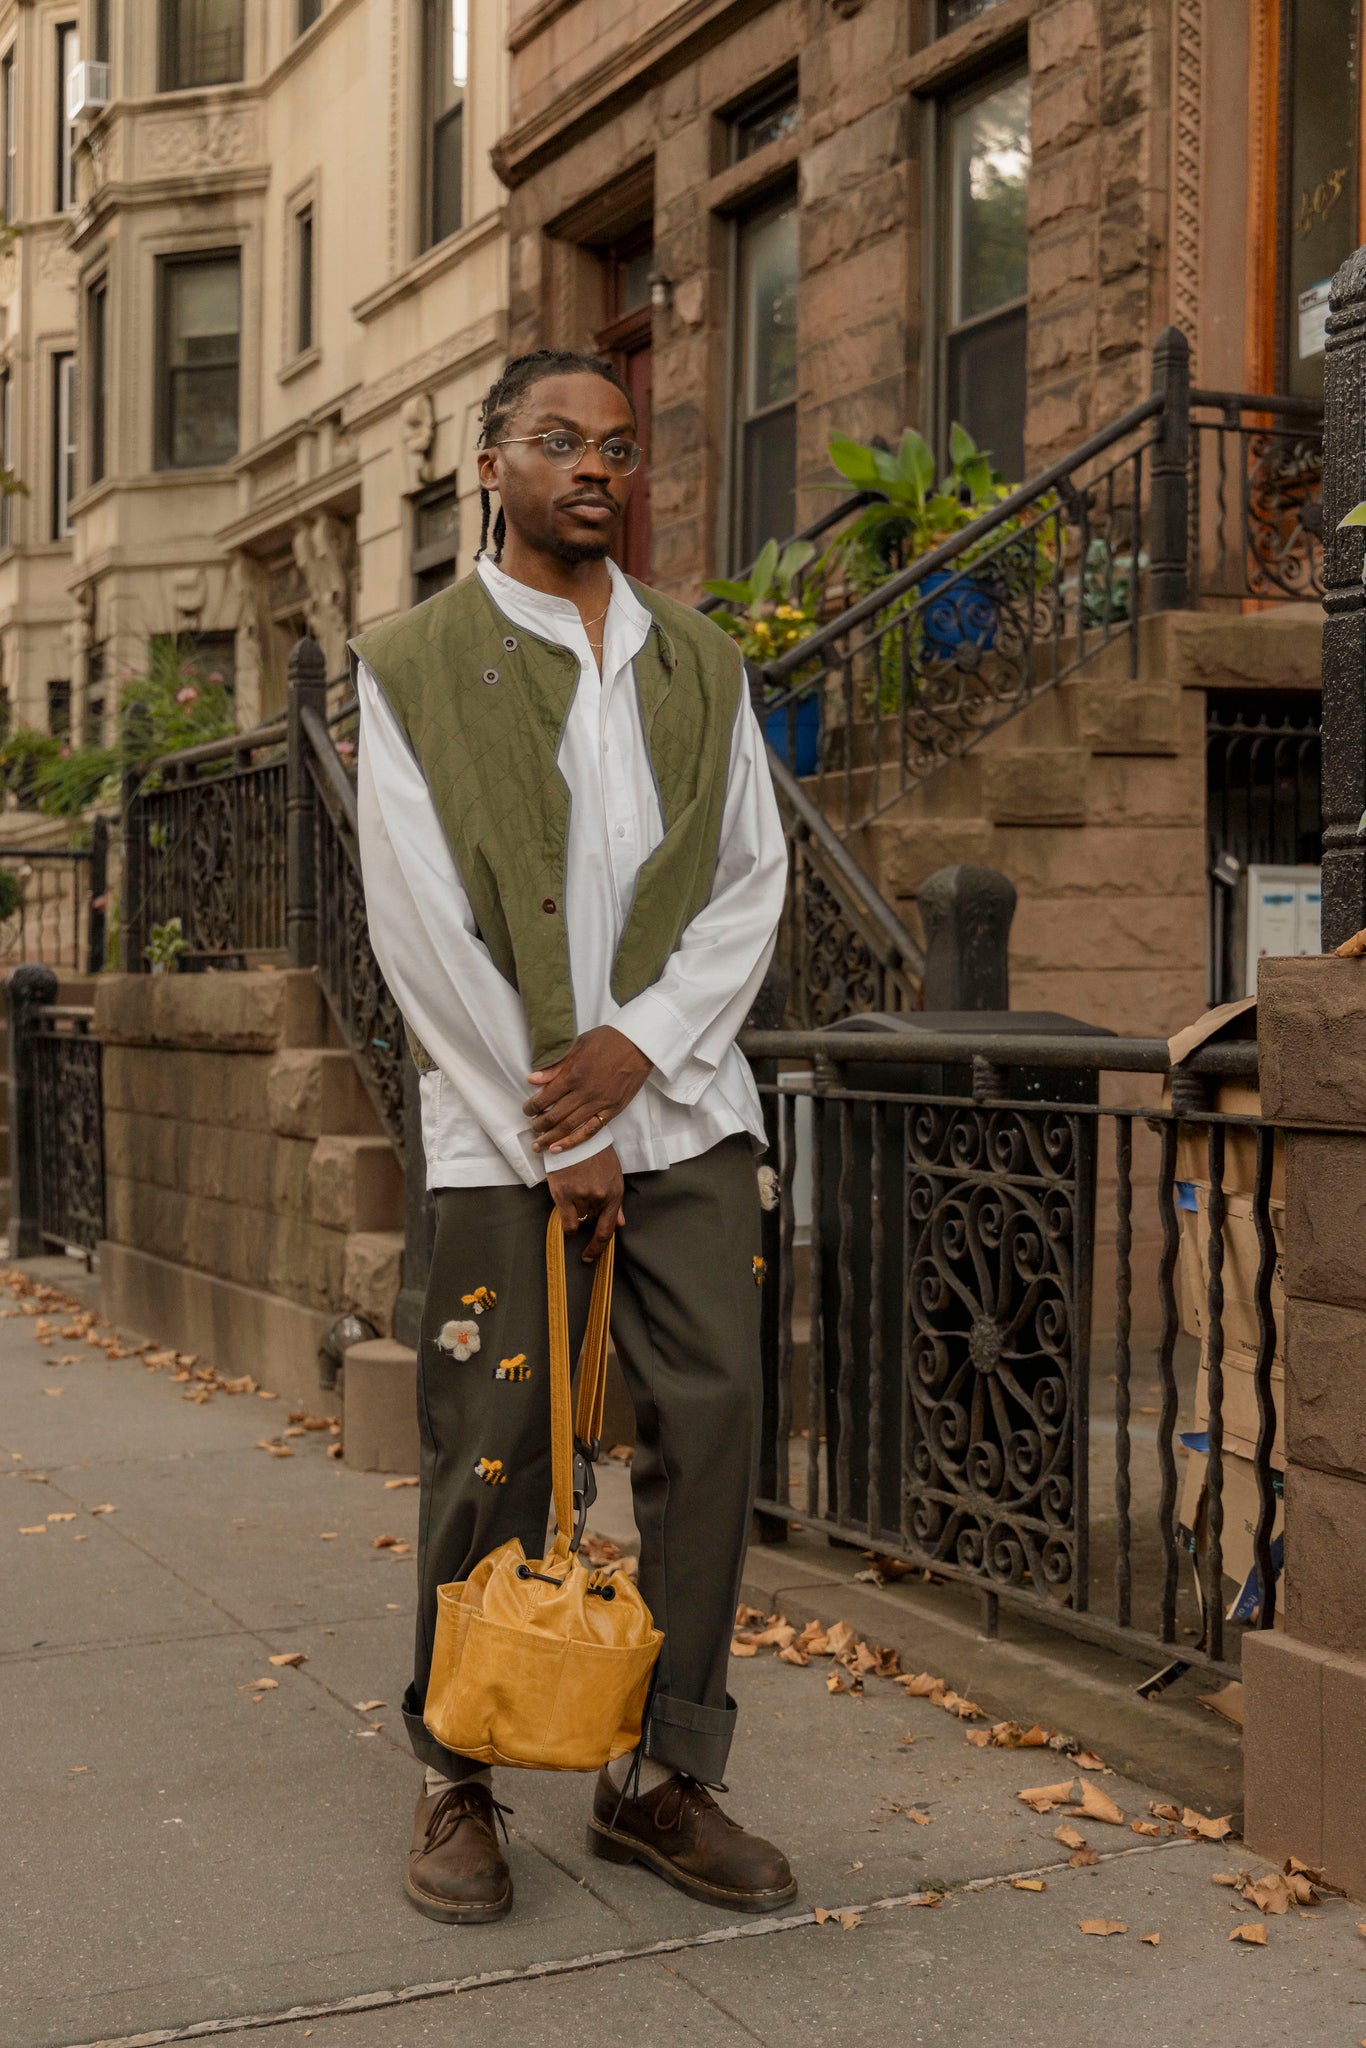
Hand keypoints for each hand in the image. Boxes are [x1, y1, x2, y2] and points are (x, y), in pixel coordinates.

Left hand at [523, 1025, 651, 1155]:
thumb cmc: (607, 1040)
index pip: (545, 1098)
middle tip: (531, 1128)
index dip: (532, 1107)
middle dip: (539, 1125)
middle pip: (555, 1116)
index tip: (526, 1110)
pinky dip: (574, 1141)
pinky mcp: (613, 1110)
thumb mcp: (578, 1045)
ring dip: (551, 1138)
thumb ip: (555, 1065)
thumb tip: (532, 1079)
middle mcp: (585, 1092)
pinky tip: (560, 1148)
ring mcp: (600, 1103)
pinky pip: (591, 1131)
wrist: (638, 1044)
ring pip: (570, 1127)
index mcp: (574, 1074)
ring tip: (539, 1145)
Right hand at [547, 1146, 624, 1263]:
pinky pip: (566, 1222)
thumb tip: (620, 1224)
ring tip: (576, 1189)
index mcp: (614, 1193)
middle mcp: (599, 1198)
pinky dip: (566, 1222)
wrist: (577, 1133)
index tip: (590, 1257)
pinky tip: (565, 1210)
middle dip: (589, 1217)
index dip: (598, 1248)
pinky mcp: (563, 1194)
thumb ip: (615, 1203)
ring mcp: (581, 1197)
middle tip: (584, 1201)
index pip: (608, 1230)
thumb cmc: (596, 1153)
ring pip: (579, 1220)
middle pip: (592, 1224)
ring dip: (577, 1211)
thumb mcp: (613, 1175)